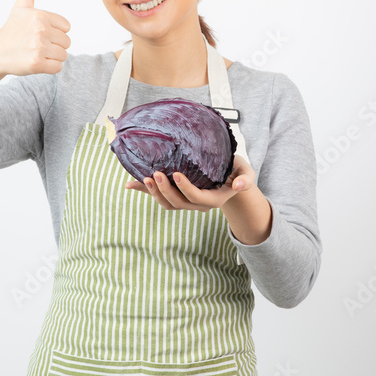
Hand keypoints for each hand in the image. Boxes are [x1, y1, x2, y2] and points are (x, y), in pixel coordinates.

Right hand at [0, 0, 71, 75]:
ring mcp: (38, 47)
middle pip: (67, 42)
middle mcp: (40, 30)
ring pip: (63, 55)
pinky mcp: (37, 64)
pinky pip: (58, 68)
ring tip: (35, 52)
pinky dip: (50, 68)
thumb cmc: (12, 29)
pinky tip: (36, 62)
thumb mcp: (22, 6)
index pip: (66, 27)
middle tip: (36, 44)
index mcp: (40, 15)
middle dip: (54, 45)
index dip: (55, 31)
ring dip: (52, 57)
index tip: (39, 32)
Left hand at [123, 155, 255, 211]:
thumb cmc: (237, 172)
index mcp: (214, 199)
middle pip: (179, 203)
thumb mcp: (246, 172)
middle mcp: (199, 204)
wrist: (230, 179)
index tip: (176, 174)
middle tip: (155, 174)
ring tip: (144, 178)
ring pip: (168, 204)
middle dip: (165, 190)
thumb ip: (245, 179)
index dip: (186, 188)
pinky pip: (160, 197)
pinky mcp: (177, 197)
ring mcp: (187, 202)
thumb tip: (239, 186)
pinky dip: (145, 191)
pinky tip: (129, 184)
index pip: (197, 197)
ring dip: (154, 193)